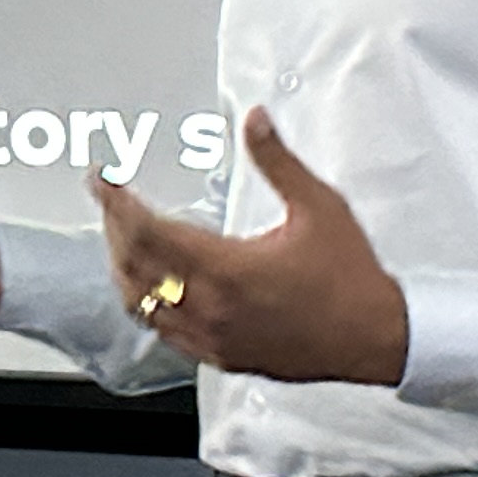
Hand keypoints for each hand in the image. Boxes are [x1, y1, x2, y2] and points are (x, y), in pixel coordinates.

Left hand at [98, 109, 407, 384]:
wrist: (375, 338)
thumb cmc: (351, 278)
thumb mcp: (318, 206)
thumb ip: (278, 161)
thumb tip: (255, 120)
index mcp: (230, 269)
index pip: (150, 232)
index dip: (117, 203)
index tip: (102, 181)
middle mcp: (213, 308)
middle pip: (135, 267)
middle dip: (113, 228)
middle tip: (108, 200)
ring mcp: (214, 338)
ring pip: (142, 304)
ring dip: (124, 268)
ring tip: (120, 237)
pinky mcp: (223, 356)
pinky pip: (164, 333)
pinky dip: (145, 304)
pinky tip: (149, 287)